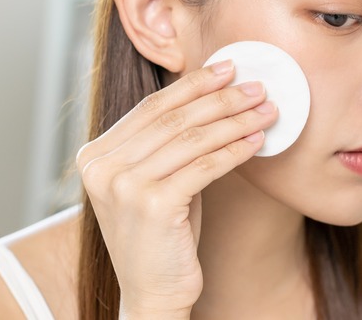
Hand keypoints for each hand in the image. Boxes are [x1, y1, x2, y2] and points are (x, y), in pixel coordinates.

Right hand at [76, 60, 276, 317]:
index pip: (152, 108)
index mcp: (95, 155)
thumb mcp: (155, 180)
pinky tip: (256, 141)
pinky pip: (204, 166)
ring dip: (235, 121)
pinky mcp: (152, 205)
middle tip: (257, 87)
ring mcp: (124, 186)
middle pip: (173, 119)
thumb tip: (214, 96)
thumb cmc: (161, 234)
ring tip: (265, 110)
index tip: (227, 69)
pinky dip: (234, 150)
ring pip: (192, 139)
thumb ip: (167, 143)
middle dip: (221, 98)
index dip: (193, 85)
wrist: (153, 291)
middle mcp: (102, 167)